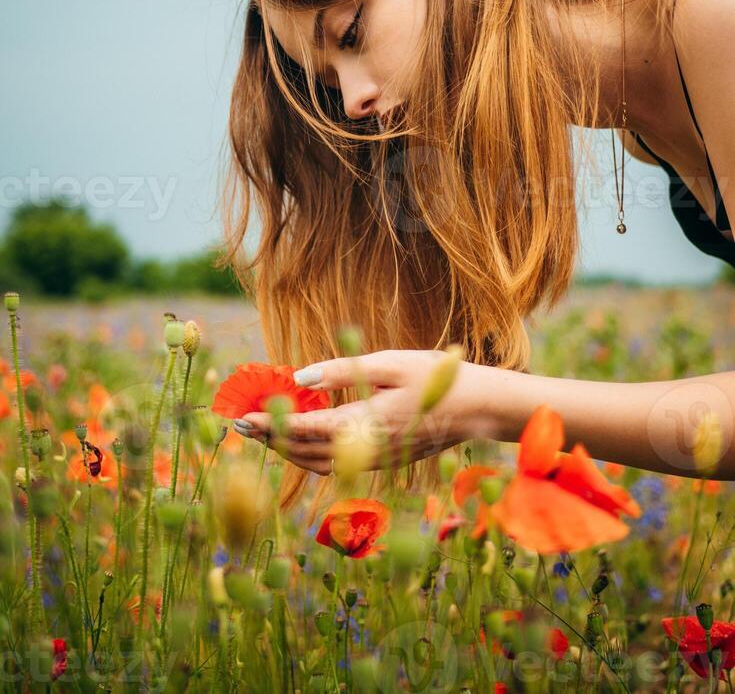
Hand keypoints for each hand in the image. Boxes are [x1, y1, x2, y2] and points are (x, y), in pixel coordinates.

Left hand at [233, 349, 506, 475]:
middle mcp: (366, 449)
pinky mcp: (383, 460)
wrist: (478, 409)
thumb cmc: (436, 378)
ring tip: (264, 432)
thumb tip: (299, 379)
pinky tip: (304, 436)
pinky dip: (312, 452)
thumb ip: (341, 371)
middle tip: (241, 425)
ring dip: (288, 449)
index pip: (303, 429)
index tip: (241, 418)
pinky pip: (337, 463)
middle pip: (304, 452)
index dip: (268, 425)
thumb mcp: (389, 363)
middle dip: (270, 440)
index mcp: (364, 424)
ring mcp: (375, 460)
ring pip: (318, 463)